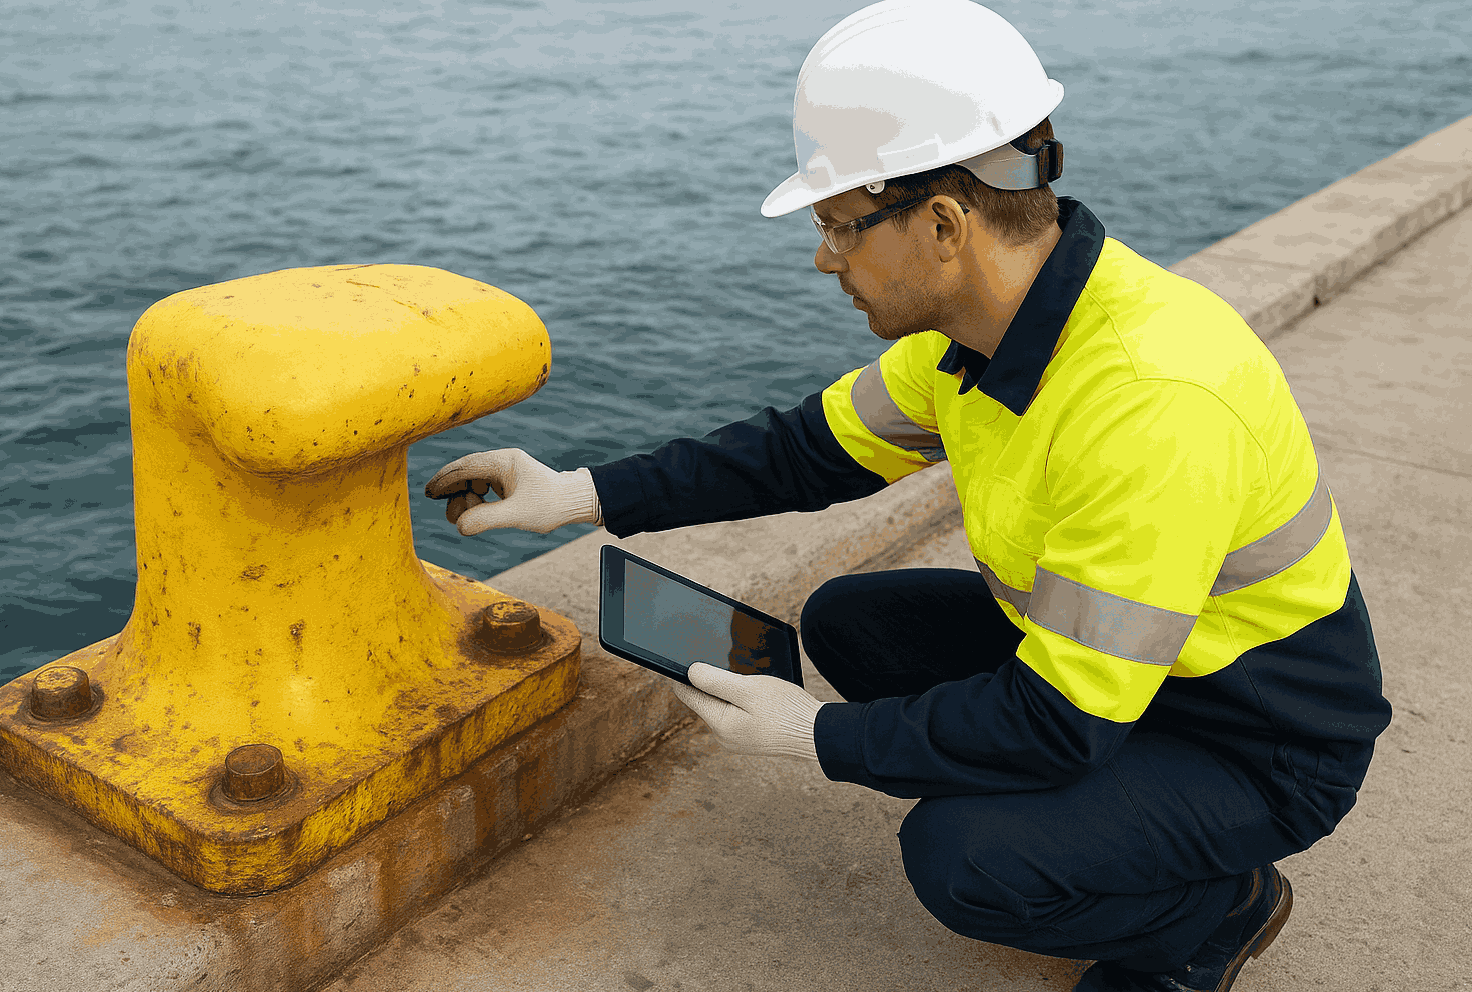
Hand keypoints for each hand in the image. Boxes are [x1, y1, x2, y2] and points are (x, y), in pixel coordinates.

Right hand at [423, 448, 601, 535]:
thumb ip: (486, 519)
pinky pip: (480, 487)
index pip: (465, 466)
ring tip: (468, 516)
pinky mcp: (505, 482)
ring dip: (464, 498)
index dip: (444, 479)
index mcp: (504, 461)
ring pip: (471, 481)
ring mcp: (503, 471)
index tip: (429, 493)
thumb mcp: (516, 515)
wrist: (574, 502)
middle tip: (450, 513)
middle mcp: (501, 461)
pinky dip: (474, 500)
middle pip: (464, 472)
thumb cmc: (550, 505)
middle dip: (453, 492)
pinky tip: (474, 511)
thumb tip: (459, 525)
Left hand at [670, 662, 824, 760]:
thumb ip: (717, 681)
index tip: (677, 654)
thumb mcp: (749, 689)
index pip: (687, 693)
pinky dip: (741, 698)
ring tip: (746, 677)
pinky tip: (756, 692)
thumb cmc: (786, 711)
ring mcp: (737, 738)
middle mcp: (724, 735)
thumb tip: (689, 671)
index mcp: (720, 724)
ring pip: (721, 704)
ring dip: (728, 688)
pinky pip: (736, 712)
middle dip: (709, 679)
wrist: (818, 734)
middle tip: (722, 659)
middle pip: (704, 698)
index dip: (681, 671)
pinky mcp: (749, 736)